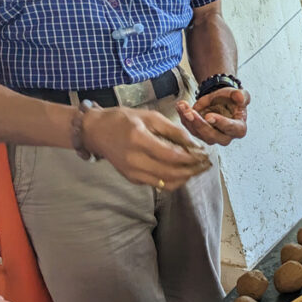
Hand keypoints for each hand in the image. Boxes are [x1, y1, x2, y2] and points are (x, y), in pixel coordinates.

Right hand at [82, 107, 211, 189]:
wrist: (95, 132)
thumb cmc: (123, 120)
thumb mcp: (150, 117)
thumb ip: (173, 130)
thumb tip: (194, 144)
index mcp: (139, 140)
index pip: (172, 156)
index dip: (192, 157)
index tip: (204, 154)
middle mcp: (135, 160)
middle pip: (172, 173)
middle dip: (194, 170)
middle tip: (206, 163)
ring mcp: (132, 173)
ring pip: (167, 183)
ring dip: (186, 178)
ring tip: (198, 168)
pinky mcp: (133, 179)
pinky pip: (158, 184)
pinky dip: (174, 179)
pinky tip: (182, 170)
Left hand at [177, 88, 249, 145]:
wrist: (222, 100)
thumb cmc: (232, 100)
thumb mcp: (239, 94)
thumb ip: (241, 95)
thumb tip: (239, 96)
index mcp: (238, 129)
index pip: (231, 128)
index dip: (220, 122)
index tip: (209, 116)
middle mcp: (225, 137)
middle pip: (212, 136)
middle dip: (199, 124)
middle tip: (190, 113)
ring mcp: (212, 137)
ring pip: (198, 133)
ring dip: (188, 119)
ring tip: (182, 106)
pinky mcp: (200, 134)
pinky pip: (190, 128)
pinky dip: (183, 117)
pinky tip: (181, 106)